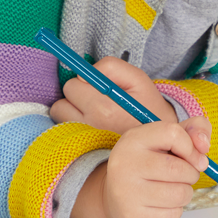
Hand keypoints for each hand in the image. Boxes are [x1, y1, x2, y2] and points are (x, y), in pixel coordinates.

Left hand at [49, 56, 177, 133]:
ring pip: (60, 116)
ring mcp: (85, 140)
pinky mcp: (82, 149)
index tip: (94, 85)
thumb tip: (82, 75)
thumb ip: (110, 67)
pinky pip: (63, 130)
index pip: (73, 86)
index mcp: (104, 108)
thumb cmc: (147, 106)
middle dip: (76, 96)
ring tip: (92, 111)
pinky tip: (89, 123)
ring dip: (71, 110)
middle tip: (95, 98)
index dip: (83, 82)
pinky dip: (71, 124)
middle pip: (62, 101)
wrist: (157, 140)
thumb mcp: (137, 78)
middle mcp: (91, 126)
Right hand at [70, 117, 212, 217]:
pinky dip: (175, 209)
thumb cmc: (149, 163)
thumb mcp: (167, 138)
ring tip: (173, 188)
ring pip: (180, 194)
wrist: (115, 196)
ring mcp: (127, 192)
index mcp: (134, 139)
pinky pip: (173, 214)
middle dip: (191, 173)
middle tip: (184, 174)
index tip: (193, 156)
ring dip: (185, 192)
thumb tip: (204, 144)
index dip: (191, 147)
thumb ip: (194, 129)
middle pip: (179, 169)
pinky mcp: (134, 217)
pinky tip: (162, 203)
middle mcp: (125, 163)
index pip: (172, 134)